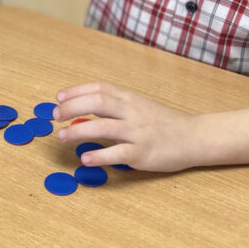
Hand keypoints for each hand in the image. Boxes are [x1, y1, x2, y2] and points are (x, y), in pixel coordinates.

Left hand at [55, 82, 197, 172]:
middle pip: (98, 103)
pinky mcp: (143, 153)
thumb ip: (114, 108)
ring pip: (104, 127)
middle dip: (72, 107)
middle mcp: (132, 112)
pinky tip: (85, 159)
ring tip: (63, 136)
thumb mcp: (138, 107)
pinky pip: (118, 153)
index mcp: (130, 98)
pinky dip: (99, 155)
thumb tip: (80, 113)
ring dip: (79, 131)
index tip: (58, 97)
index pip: (99, 88)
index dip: (76, 91)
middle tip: (55, 116)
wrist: (192, 137)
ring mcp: (138, 133)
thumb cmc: (161, 123)